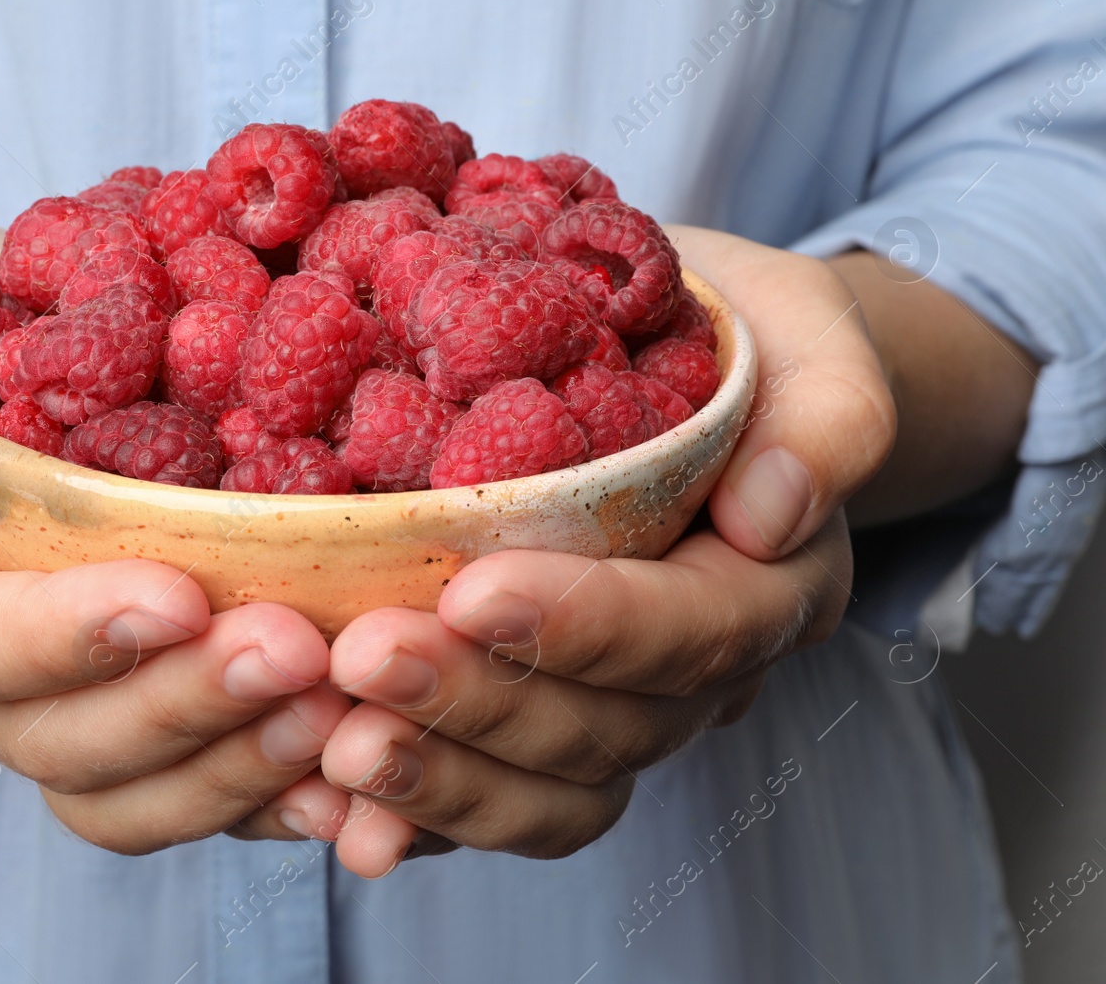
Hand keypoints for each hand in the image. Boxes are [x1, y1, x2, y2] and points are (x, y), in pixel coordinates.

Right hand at [0, 229, 349, 853]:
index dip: (62, 635)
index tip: (175, 596)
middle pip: (55, 739)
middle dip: (178, 707)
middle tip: (298, 652)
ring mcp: (53, 701)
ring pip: (126, 789)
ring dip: (235, 763)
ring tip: (342, 711)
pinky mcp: (132, 703)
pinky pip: (190, 786)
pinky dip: (270, 792)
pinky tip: (350, 767)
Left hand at [317, 229, 895, 876]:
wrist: (668, 365)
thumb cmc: (732, 339)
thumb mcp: (805, 336)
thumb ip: (828, 414)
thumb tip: (773, 511)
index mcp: (767, 587)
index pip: (692, 632)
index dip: (586, 626)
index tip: (472, 590)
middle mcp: (694, 675)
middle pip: (605, 730)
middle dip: (481, 704)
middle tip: (364, 658)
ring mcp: (614, 714)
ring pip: (545, 791)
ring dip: (438, 780)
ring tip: (332, 748)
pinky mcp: (537, 728)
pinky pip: (486, 801)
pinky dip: (410, 815)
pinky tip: (323, 803)